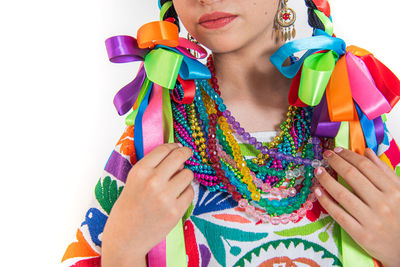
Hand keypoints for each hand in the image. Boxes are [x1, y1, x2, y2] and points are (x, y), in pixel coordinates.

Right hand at [101, 143, 193, 266]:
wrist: (125, 239)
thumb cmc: (127, 209)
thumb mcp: (133, 181)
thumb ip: (152, 168)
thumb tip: (175, 154)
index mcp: (139, 171)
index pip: (164, 149)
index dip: (173, 146)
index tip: (178, 147)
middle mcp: (153, 181)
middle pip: (179, 157)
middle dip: (186, 153)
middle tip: (188, 154)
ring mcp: (165, 197)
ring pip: (188, 174)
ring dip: (185, 176)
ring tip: (177, 183)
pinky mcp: (175, 212)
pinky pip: (191, 192)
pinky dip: (186, 193)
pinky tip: (177, 197)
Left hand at [313, 147, 399, 266]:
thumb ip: (385, 171)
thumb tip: (367, 152)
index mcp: (394, 191)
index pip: (366, 166)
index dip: (349, 156)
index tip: (337, 150)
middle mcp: (383, 204)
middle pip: (352, 176)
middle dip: (336, 162)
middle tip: (325, 155)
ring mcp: (371, 220)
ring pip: (342, 194)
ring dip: (326, 179)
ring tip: (318, 171)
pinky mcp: (361, 234)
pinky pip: (338, 214)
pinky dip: (325, 201)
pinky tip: (318, 191)